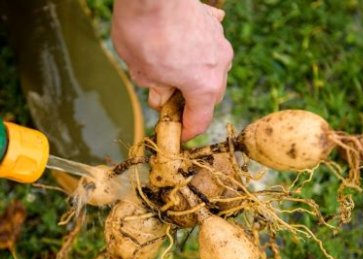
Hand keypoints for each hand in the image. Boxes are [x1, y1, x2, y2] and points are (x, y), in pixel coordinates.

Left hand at [111, 0, 232, 140]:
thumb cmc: (144, 34)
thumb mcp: (143, 73)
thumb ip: (157, 89)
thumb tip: (162, 97)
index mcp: (204, 86)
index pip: (200, 120)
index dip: (186, 132)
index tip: (175, 135)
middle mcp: (220, 65)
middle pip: (209, 95)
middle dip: (190, 103)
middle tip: (168, 105)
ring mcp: (219, 41)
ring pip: (212, 68)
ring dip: (195, 75)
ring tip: (170, 73)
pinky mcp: (212, 21)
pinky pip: (209, 41)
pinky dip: (198, 48)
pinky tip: (183, 45)